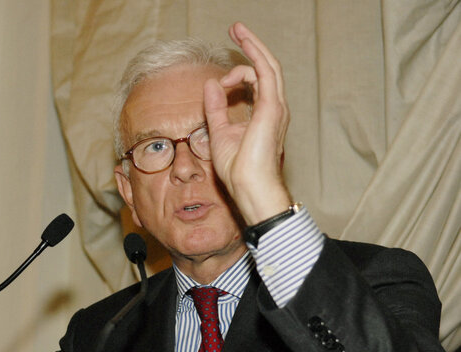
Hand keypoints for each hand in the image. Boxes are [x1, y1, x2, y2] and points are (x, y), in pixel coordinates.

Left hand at [203, 22, 291, 224]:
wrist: (250, 186)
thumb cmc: (238, 169)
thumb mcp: (219, 132)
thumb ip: (215, 108)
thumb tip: (210, 85)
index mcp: (264, 114)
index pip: (255, 82)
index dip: (239, 72)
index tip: (221, 75)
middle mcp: (274, 107)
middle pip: (266, 68)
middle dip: (251, 46)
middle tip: (235, 29)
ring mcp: (275, 106)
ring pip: (268, 65)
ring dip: (253, 46)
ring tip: (237, 31)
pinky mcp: (271, 107)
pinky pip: (265, 72)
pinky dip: (254, 55)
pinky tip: (241, 45)